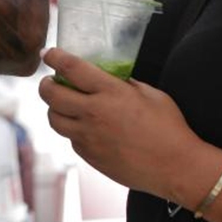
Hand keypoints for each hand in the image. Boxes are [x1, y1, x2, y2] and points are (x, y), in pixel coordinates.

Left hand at [38, 47, 198, 198]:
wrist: (176, 167)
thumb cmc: (170, 128)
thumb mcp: (150, 94)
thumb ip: (124, 84)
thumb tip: (108, 78)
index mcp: (110, 93)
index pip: (71, 68)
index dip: (54, 57)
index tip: (48, 53)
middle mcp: (93, 113)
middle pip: (51, 95)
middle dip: (45, 85)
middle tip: (49, 82)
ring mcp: (88, 137)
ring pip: (53, 119)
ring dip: (53, 108)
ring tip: (62, 105)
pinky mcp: (89, 155)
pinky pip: (70, 138)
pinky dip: (72, 129)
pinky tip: (84, 127)